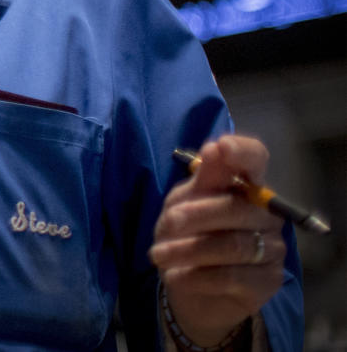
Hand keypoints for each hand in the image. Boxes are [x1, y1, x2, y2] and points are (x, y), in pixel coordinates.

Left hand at [149, 134, 285, 346]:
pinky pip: (231, 276)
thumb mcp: (184, 202)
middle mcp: (267, 214)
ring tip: (158, 255)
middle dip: (195, 216)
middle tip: (168, 225)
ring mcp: (272, 248)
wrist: (189, 283)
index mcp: (245, 186)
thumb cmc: (187, 234)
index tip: (220, 148)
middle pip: (238, 208)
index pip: (256, 160)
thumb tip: (216, 147)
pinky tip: (174, 276)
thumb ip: (203, 177)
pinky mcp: (268, 282)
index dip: (242, 152)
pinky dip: (195, 276)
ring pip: (233, 245)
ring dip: (187, 250)